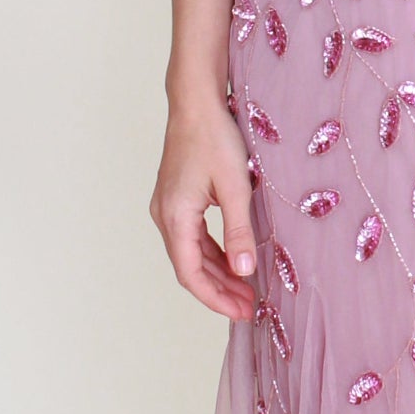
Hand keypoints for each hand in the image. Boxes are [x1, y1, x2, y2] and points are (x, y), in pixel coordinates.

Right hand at [151, 95, 259, 319]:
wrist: (196, 101)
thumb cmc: (215, 137)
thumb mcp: (236, 187)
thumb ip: (238, 231)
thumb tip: (243, 271)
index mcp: (175, 217)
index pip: (190, 274)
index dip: (215, 298)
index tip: (241, 312)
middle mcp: (165, 216)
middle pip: (190, 268)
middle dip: (219, 291)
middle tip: (249, 307)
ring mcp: (169, 207)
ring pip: (191, 254)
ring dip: (218, 273)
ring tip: (246, 290)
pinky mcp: (177, 199)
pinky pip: (193, 237)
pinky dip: (213, 253)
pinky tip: (234, 260)